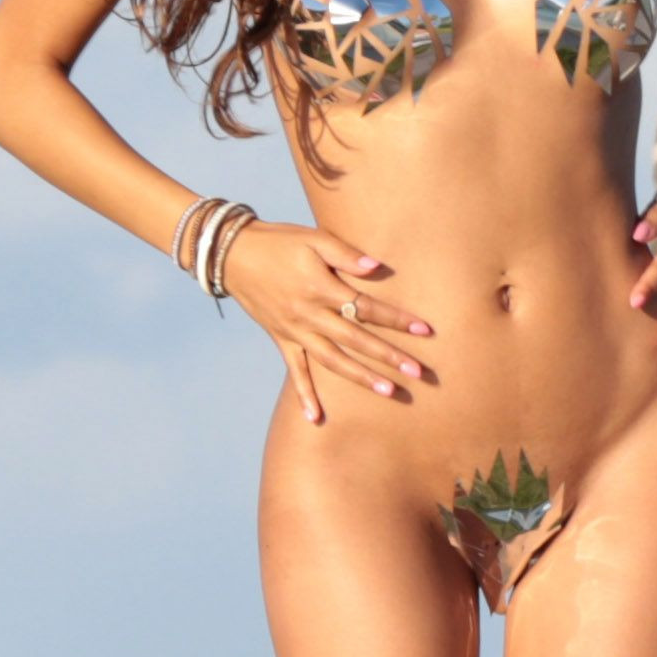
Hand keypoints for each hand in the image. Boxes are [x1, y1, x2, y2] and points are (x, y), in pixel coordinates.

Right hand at [232, 225, 433, 423]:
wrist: (232, 255)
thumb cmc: (279, 242)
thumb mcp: (313, 239)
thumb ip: (346, 255)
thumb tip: (377, 267)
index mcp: (321, 289)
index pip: (366, 308)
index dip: (396, 319)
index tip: (425, 330)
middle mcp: (308, 315)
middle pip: (355, 340)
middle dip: (388, 356)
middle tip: (418, 372)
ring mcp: (294, 330)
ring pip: (332, 360)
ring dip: (360, 377)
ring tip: (388, 391)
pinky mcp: (280, 339)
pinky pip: (294, 370)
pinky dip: (303, 394)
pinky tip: (315, 417)